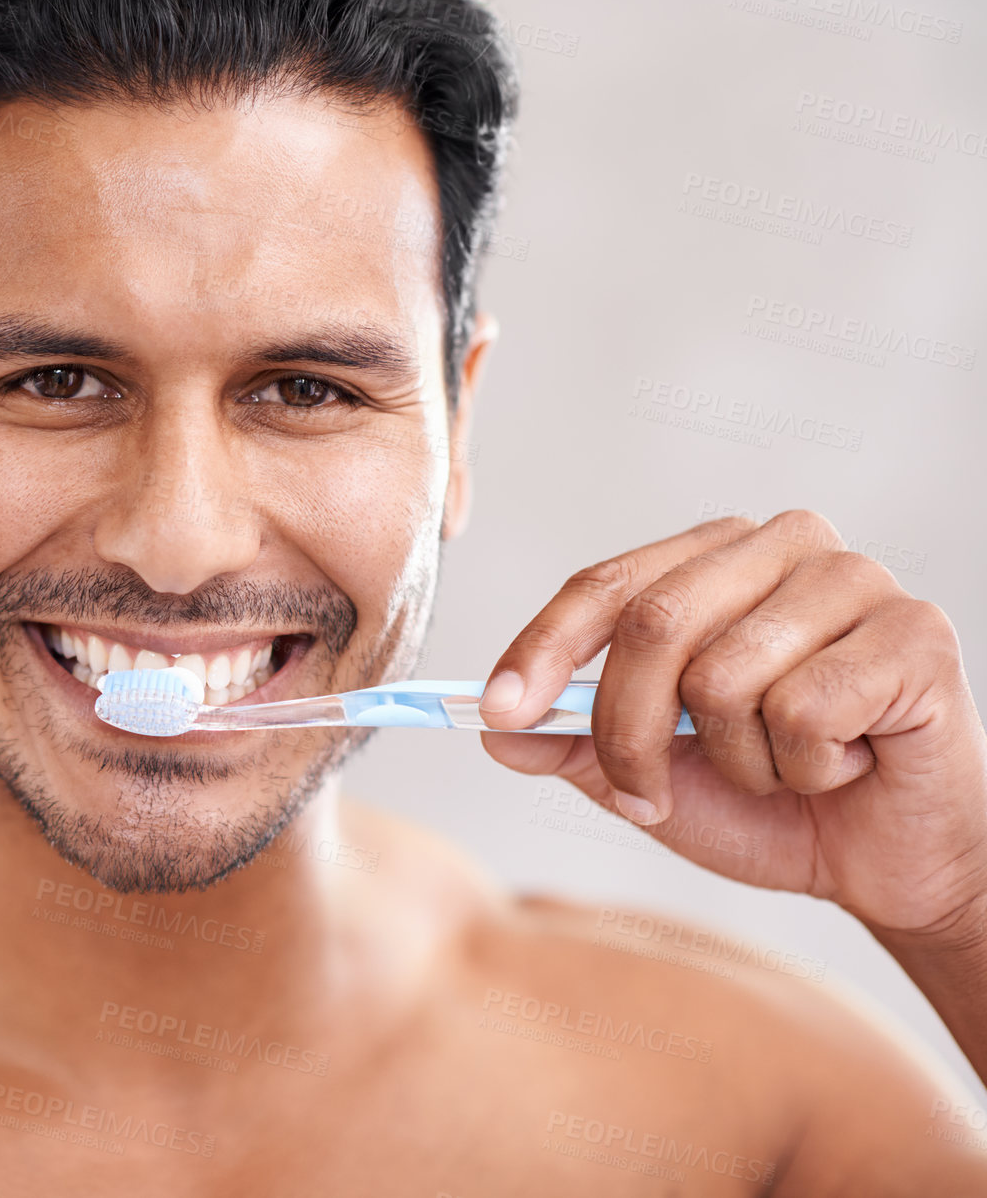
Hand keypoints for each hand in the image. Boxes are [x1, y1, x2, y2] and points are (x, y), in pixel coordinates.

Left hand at [478, 511, 986, 938]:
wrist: (888, 864)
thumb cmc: (771, 802)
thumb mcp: (648, 778)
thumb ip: (573, 744)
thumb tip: (495, 729)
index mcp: (712, 558)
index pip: (604, 585)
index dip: (541, 648)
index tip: (495, 710)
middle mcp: (782, 545)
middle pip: (652, 624)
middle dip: (628, 733)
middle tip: (645, 799)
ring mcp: (854, 579)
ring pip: (722, 676)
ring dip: (734, 762)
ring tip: (782, 767)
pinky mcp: (914, 631)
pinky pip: (803, 709)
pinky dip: (804, 767)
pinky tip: (844, 763)